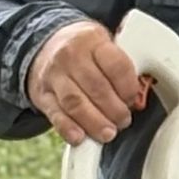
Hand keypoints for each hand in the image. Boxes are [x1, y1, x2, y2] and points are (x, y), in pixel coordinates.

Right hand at [29, 20, 147, 145]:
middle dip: (114, 110)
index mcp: (93, 41)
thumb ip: (120, 68)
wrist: (45, 46)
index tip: (133, 100)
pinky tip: (80, 137)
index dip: (129, 88)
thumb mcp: (104, 45)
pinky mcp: (42, 95)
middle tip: (123, 121)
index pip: (116, 66)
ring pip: (75, 103)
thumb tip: (136, 99)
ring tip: (108, 133)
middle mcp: (71, 56)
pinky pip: (55, 114)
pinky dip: (68, 128)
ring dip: (95, 122)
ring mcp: (54, 76)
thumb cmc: (84, 50)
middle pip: (97, 87)